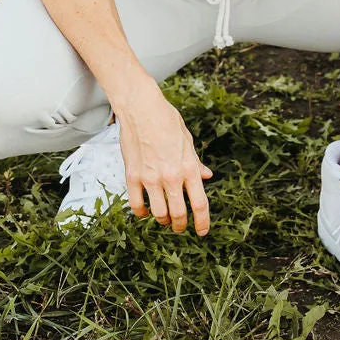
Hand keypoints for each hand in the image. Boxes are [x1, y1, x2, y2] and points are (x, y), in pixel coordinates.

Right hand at [113, 73, 212, 234]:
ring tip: (164, 218)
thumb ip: (196, 163)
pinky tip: (145, 210)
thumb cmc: (167, 120)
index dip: (203, 222)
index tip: (202, 231)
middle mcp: (171, 176)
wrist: (141, 108)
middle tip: (180, 227)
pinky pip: (137, 206)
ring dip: (162, 220)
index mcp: (188, 167)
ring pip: (158, 214)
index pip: (200, 204)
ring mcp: (150, 178)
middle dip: (181, 226)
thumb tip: (207, 176)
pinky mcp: (132, 176)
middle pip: (178, 215)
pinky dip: (142, 213)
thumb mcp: (188, 140)